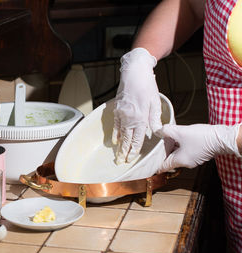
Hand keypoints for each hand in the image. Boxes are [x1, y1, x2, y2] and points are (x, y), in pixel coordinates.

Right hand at [112, 48, 161, 163]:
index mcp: (140, 117)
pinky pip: (115, 124)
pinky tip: (115, 140)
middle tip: (122, 161)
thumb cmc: (147, 85)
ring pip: (120, 133)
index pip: (137, 138)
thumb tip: (157, 131)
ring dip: (119, 145)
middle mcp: (129, 117)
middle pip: (127, 138)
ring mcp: (121, 113)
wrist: (134, 72)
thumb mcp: (155, 102)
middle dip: (125, 151)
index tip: (132, 158)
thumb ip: (155, 118)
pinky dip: (115, 133)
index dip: (134, 149)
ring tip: (118, 154)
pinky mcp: (117, 109)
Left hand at [158, 123, 241, 172]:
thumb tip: (158, 130)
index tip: (148, 161)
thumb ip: (166, 131)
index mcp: (180, 161)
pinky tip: (179, 137)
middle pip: (169, 160)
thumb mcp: (180, 132)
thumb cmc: (202, 137)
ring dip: (172, 148)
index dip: (154, 163)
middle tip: (156, 144)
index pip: (163, 166)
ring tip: (167, 138)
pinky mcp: (199, 154)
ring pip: (177, 155)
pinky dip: (180, 146)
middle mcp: (186, 163)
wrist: (222, 138)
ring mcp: (193, 159)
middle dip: (163, 152)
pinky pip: (185, 151)